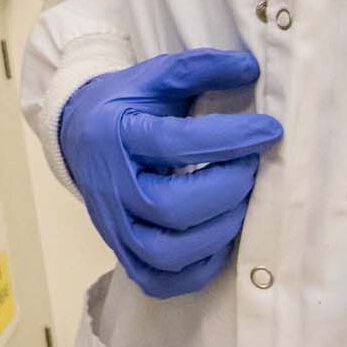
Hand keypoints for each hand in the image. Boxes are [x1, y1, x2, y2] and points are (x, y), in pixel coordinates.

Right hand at [58, 50, 283, 298]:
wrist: (77, 132)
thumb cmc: (125, 104)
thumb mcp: (153, 75)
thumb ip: (198, 68)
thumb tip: (250, 69)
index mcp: (114, 134)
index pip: (173, 143)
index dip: (229, 138)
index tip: (269, 130)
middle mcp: (109, 185)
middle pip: (169, 207)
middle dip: (226, 190)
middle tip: (250, 168)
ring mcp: (112, 223)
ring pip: (164, 252)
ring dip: (216, 232)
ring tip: (238, 204)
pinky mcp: (120, 249)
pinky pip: (158, 279)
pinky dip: (195, 269)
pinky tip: (215, 239)